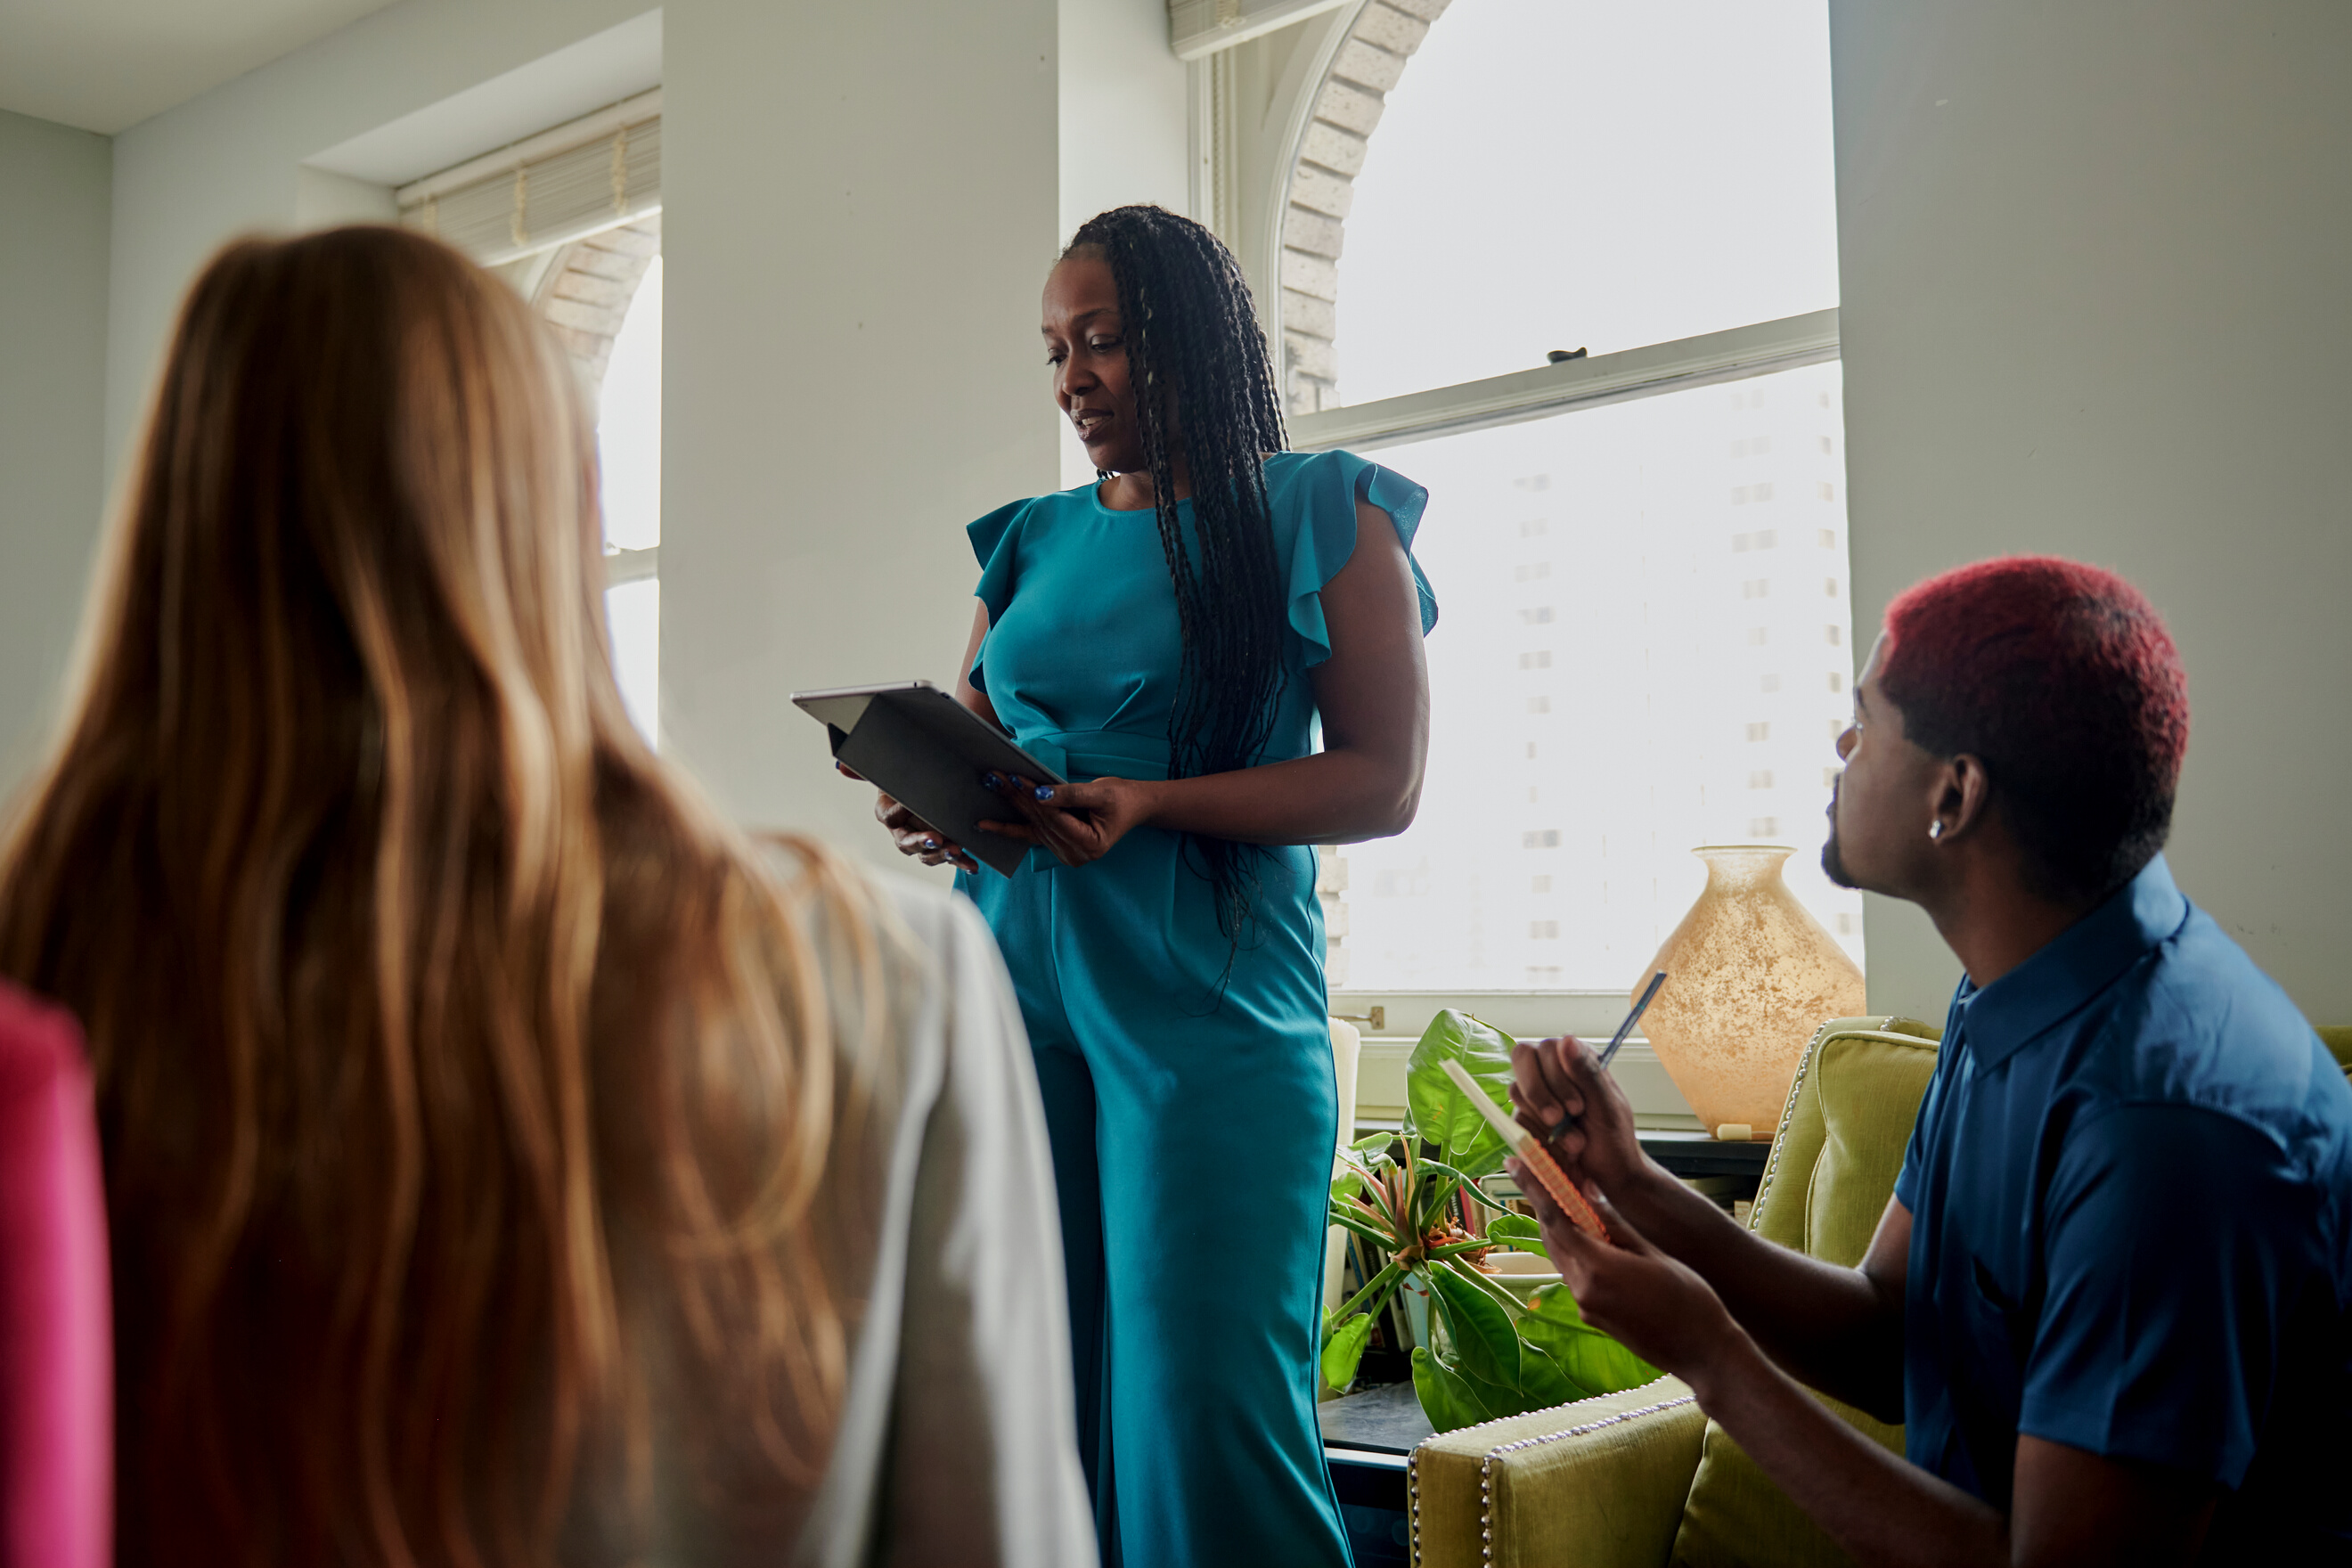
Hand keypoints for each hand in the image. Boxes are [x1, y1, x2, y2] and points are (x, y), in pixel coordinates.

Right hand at [839, 760, 976, 872]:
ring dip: (942, 855)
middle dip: (921, 843)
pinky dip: (962, 862)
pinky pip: (951, 858)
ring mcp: (923, 842)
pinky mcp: (943, 847)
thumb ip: (868, 770)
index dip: (898, 813)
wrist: (930, 785)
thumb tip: (840, 766)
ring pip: (928, 855)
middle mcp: (903, 831)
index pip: (889, 817)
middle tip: (935, 840)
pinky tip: (972, 865)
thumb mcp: (891, 771)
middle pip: (907, 843)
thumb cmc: (908, 778)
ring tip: (957, 851)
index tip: (909, 806)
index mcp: (888, 813)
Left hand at [977, 773, 1158, 867]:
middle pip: (1040, 822)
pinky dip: (1008, 828)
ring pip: (1032, 825)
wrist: (1134, 806)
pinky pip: (1029, 836)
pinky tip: (986, 824)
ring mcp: (1065, 854)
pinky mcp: (1057, 846)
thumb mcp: (1100, 792)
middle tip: (993, 777)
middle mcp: (1075, 856)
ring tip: (992, 784)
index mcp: (1090, 845)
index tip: (1015, 777)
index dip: (1034, 797)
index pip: (1055, 819)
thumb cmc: (1121, 798)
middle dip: (1016, 798)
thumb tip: (1040, 793)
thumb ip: (1070, 795)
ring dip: (1011, 804)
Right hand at [1508, 1033, 1644, 1192]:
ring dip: (1544, 1122)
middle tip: (1560, 1120)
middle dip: (1540, 1095)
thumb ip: (1587, 1072)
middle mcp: (1552, 1072)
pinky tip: (1562, 1149)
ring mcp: (1537, 1095)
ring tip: (1575, 1143)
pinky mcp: (1526, 1118)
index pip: (1545, 1048)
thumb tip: (1567, 1039)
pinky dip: (1539, 1137)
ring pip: (1517, 1092)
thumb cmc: (1615, 1138)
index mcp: (1575, 1060)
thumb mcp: (1607, 1105)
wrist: (1609, 1175)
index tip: (1576, 1107)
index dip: (1554, 1076)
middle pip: (1522, 1061)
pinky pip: (1516, 1119)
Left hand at [1510, 1166, 1744, 1383]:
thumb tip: (1585, 1190)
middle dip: (1544, 1205)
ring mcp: (1586, 1306)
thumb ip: (1613, 1224)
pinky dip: (1574, 1252)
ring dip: (1560, 1229)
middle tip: (1537, 1174)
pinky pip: (1574, 1276)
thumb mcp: (1651, 1253)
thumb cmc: (1689, 1298)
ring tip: (1563, 1200)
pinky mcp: (1592, 1316)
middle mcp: (1583, 1290)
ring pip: (1561, 1257)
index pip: (1555, 1220)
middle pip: (1552, 1238)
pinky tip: (1587, 1237)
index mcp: (1598, 1269)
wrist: (1702, 1352)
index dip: (1534, 1188)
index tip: (1515, 1163)